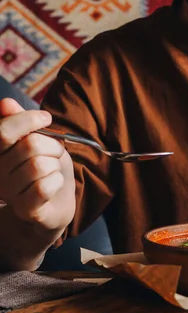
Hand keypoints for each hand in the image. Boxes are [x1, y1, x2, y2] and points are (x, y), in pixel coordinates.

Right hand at [0, 98, 75, 231]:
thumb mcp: (35, 138)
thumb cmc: (45, 164)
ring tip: (53, 169)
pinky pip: (46, 185)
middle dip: (52, 145)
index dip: (28, 120)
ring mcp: (9, 193)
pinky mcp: (25, 209)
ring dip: (56, 164)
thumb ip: (19, 121)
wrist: (55, 202)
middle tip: (55, 152)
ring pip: (40, 165)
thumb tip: (5, 103)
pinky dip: (58, 180)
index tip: (46, 118)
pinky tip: (53, 184)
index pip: (3, 131)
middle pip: (30, 145)